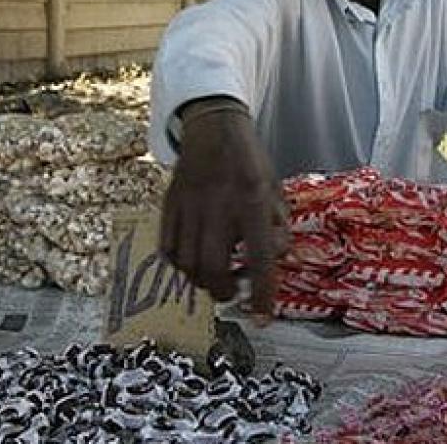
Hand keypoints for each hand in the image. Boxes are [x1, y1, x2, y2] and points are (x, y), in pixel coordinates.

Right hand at [160, 98, 287, 324]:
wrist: (213, 128)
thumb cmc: (249, 163)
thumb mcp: (276, 190)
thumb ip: (279, 227)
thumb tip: (276, 261)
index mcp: (251, 200)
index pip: (260, 257)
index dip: (263, 293)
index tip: (262, 318)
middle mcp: (218, 205)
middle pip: (214, 267)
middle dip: (223, 291)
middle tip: (232, 292)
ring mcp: (189, 205)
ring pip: (187, 262)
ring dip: (202, 281)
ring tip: (213, 278)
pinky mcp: (169, 204)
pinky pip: (167, 247)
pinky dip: (180, 264)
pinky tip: (192, 260)